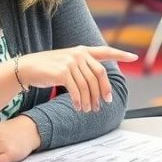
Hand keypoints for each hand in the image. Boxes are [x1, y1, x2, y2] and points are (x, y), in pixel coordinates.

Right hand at [19, 45, 136, 112]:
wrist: (27, 68)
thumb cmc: (48, 69)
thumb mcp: (67, 64)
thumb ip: (83, 68)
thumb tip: (99, 87)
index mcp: (82, 50)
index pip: (105, 51)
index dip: (120, 54)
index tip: (134, 57)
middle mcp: (78, 53)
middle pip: (99, 74)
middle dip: (104, 91)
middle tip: (104, 103)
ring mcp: (70, 62)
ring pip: (88, 85)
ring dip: (90, 100)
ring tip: (89, 110)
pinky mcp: (62, 72)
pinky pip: (77, 90)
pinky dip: (79, 101)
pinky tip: (79, 108)